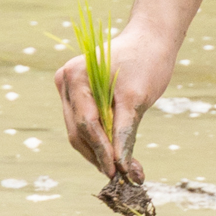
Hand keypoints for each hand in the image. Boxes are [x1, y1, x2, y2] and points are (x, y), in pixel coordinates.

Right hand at [56, 21, 176, 187]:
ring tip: (125, 171)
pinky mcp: (79, 95)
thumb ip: (125, 131)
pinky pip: (86, 124)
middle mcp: (65, 82)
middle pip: (78, 131)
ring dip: (100, 152)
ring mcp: (69, 88)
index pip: (86, 123)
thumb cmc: (146, 61)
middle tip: (123, 177)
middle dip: (100, 156)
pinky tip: (118, 157)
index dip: (101, 151)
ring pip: (80, 131)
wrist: (150, 38)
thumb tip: (122, 166)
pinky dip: (102, 140)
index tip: (117, 172)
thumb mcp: (137, 98)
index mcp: (75, 76)